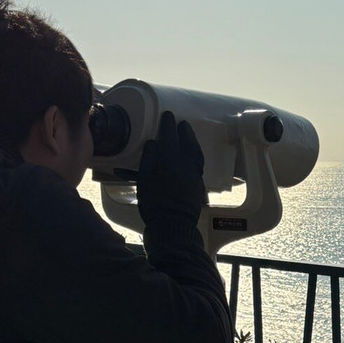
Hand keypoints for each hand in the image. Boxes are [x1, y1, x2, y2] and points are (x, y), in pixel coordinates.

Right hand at [136, 112, 206, 227]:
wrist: (174, 226)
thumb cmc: (155, 205)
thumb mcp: (144, 181)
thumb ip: (149, 160)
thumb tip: (153, 143)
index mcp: (170, 162)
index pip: (170, 137)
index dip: (169, 125)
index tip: (168, 116)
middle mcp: (186, 165)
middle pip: (187, 143)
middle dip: (184, 131)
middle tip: (181, 123)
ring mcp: (195, 175)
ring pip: (196, 153)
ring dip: (193, 141)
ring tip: (189, 135)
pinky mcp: (199, 185)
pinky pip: (199, 163)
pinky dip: (196, 154)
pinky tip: (193, 155)